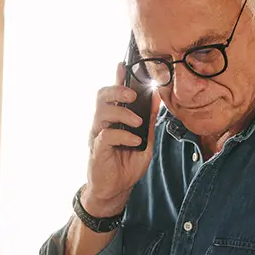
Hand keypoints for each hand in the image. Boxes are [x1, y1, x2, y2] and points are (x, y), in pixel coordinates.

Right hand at [83, 62, 160, 215]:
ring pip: (102, 111)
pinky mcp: (97, 148)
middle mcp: (103, 123)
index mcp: (114, 119)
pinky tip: (134, 141)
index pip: (113, 93)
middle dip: (117, 90)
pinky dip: (124, 135)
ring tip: (137, 122)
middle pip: (102, 96)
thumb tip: (157, 99)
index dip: (116, 77)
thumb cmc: (127, 165)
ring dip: (123, 113)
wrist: (117, 190)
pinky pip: (107, 134)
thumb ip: (149, 121)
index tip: (123, 64)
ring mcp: (97, 135)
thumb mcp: (146, 141)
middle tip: (133, 96)